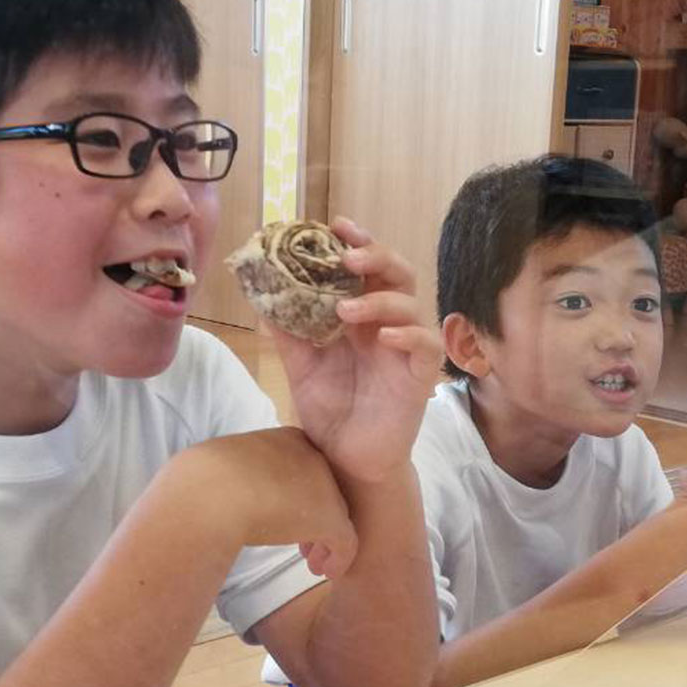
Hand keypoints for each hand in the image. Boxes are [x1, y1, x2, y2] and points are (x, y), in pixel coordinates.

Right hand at [184, 428, 358, 577]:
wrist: (214, 492)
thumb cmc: (207, 480)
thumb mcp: (225, 469)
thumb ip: (241, 478)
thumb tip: (229, 496)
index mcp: (289, 439)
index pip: (305, 469)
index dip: (300, 494)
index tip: (286, 513)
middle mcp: (314, 458)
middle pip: (324, 491)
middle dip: (314, 518)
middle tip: (304, 543)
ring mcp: (327, 487)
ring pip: (336, 516)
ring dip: (324, 540)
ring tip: (312, 562)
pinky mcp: (332, 519)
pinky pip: (344, 542)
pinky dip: (338, 559)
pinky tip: (324, 573)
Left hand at [270, 219, 444, 484]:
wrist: (347, 460)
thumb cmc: (331, 410)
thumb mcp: (301, 366)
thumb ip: (288, 332)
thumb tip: (261, 295)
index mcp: (362, 316)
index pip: (366, 268)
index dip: (356, 242)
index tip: (334, 225)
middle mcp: (387, 324)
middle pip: (397, 273)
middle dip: (376, 255)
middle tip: (348, 255)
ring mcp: (406, 349)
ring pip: (411, 304)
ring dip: (379, 299)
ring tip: (344, 310)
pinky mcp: (420, 377)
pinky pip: (425, 346)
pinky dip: (407, 335)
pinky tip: (385, 336)